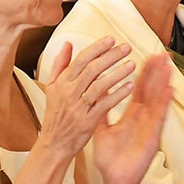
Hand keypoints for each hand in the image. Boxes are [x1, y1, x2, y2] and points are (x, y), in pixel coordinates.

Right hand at [38, 37, 135, 157]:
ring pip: (99, 85)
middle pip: (92, 69)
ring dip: (117, 73)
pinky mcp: (88, 121)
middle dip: (110, 56)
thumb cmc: (55, 116)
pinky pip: (105, 104)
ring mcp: (78, 107)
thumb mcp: (51, 88)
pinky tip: (129, 86)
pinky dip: (118, 95)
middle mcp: (69, 93)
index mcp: (62, 83)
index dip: (96, 48)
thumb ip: (60, 64)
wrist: (54, 144)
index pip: (80, 60)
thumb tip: (68, 44)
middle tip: (126, 48)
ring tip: (131, 64)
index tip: (111, 39)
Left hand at [91, 55, 172, 183]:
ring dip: (163, 83)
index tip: (147, 55)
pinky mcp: (152, 138)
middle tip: (162, 53)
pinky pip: (158, 119)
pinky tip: (168, 91)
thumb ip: (101, 110)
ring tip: (168, 66)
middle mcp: (142, 118)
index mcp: (131, 114)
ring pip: (157, 101)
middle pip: (150, 91)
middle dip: (156, 72)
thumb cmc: (110, 158)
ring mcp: (149, 127)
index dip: (143, 72)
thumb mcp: (102, 129)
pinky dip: (163, 105)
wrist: (114, 179)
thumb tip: (96, 91)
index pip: (138, 88)